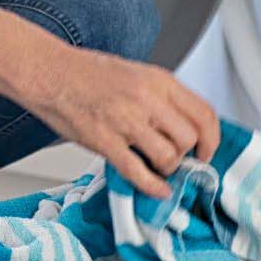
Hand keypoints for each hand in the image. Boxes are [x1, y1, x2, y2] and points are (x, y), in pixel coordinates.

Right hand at [20, 46, 219, 197]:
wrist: (49, 72)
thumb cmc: (86, 72)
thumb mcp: (136, 73)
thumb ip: (161, 97)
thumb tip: (181, 125)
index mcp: (158, 80)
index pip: (204, 114)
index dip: (211, 139)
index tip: (205, 151)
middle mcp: (147, 99)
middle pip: (189, 139)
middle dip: (188, 156)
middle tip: (180, 162)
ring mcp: (126, 121)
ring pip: (168, 157)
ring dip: (168, 169)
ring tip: (159, 168)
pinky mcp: (105, 142)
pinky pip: (138, 172)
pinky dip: (152, 187)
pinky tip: (156, 189)